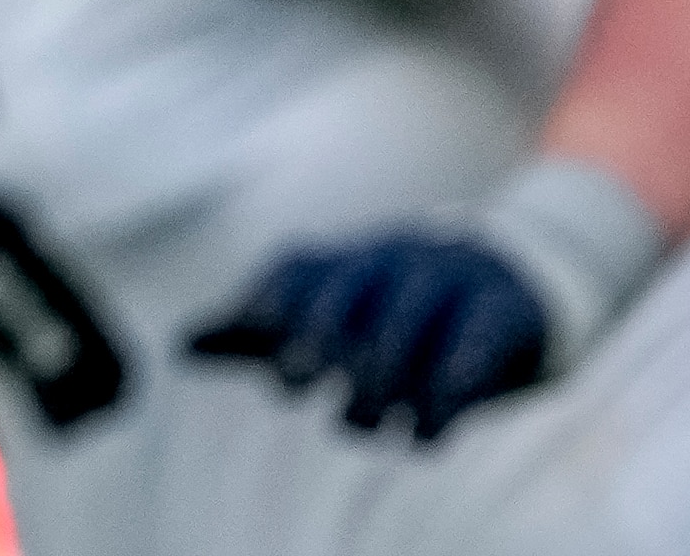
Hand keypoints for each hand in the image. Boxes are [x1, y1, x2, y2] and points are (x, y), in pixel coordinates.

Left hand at [188, 229, 555, 442]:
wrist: (509, 280)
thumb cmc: (394, 309)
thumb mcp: (330, 315)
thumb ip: (259, 332)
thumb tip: (180, 345)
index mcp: (346, 258)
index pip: (298, 267)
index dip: (270, 300)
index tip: (254, 342)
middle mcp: (393, 257)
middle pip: (350, 285)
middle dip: (319, 336)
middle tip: (296, 385)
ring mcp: (451, 276)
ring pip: (409, 316)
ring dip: (381, 377)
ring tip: (361, 424)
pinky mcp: (503, 308)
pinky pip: (475, 340)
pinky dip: (448, 390)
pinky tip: (426, 433)